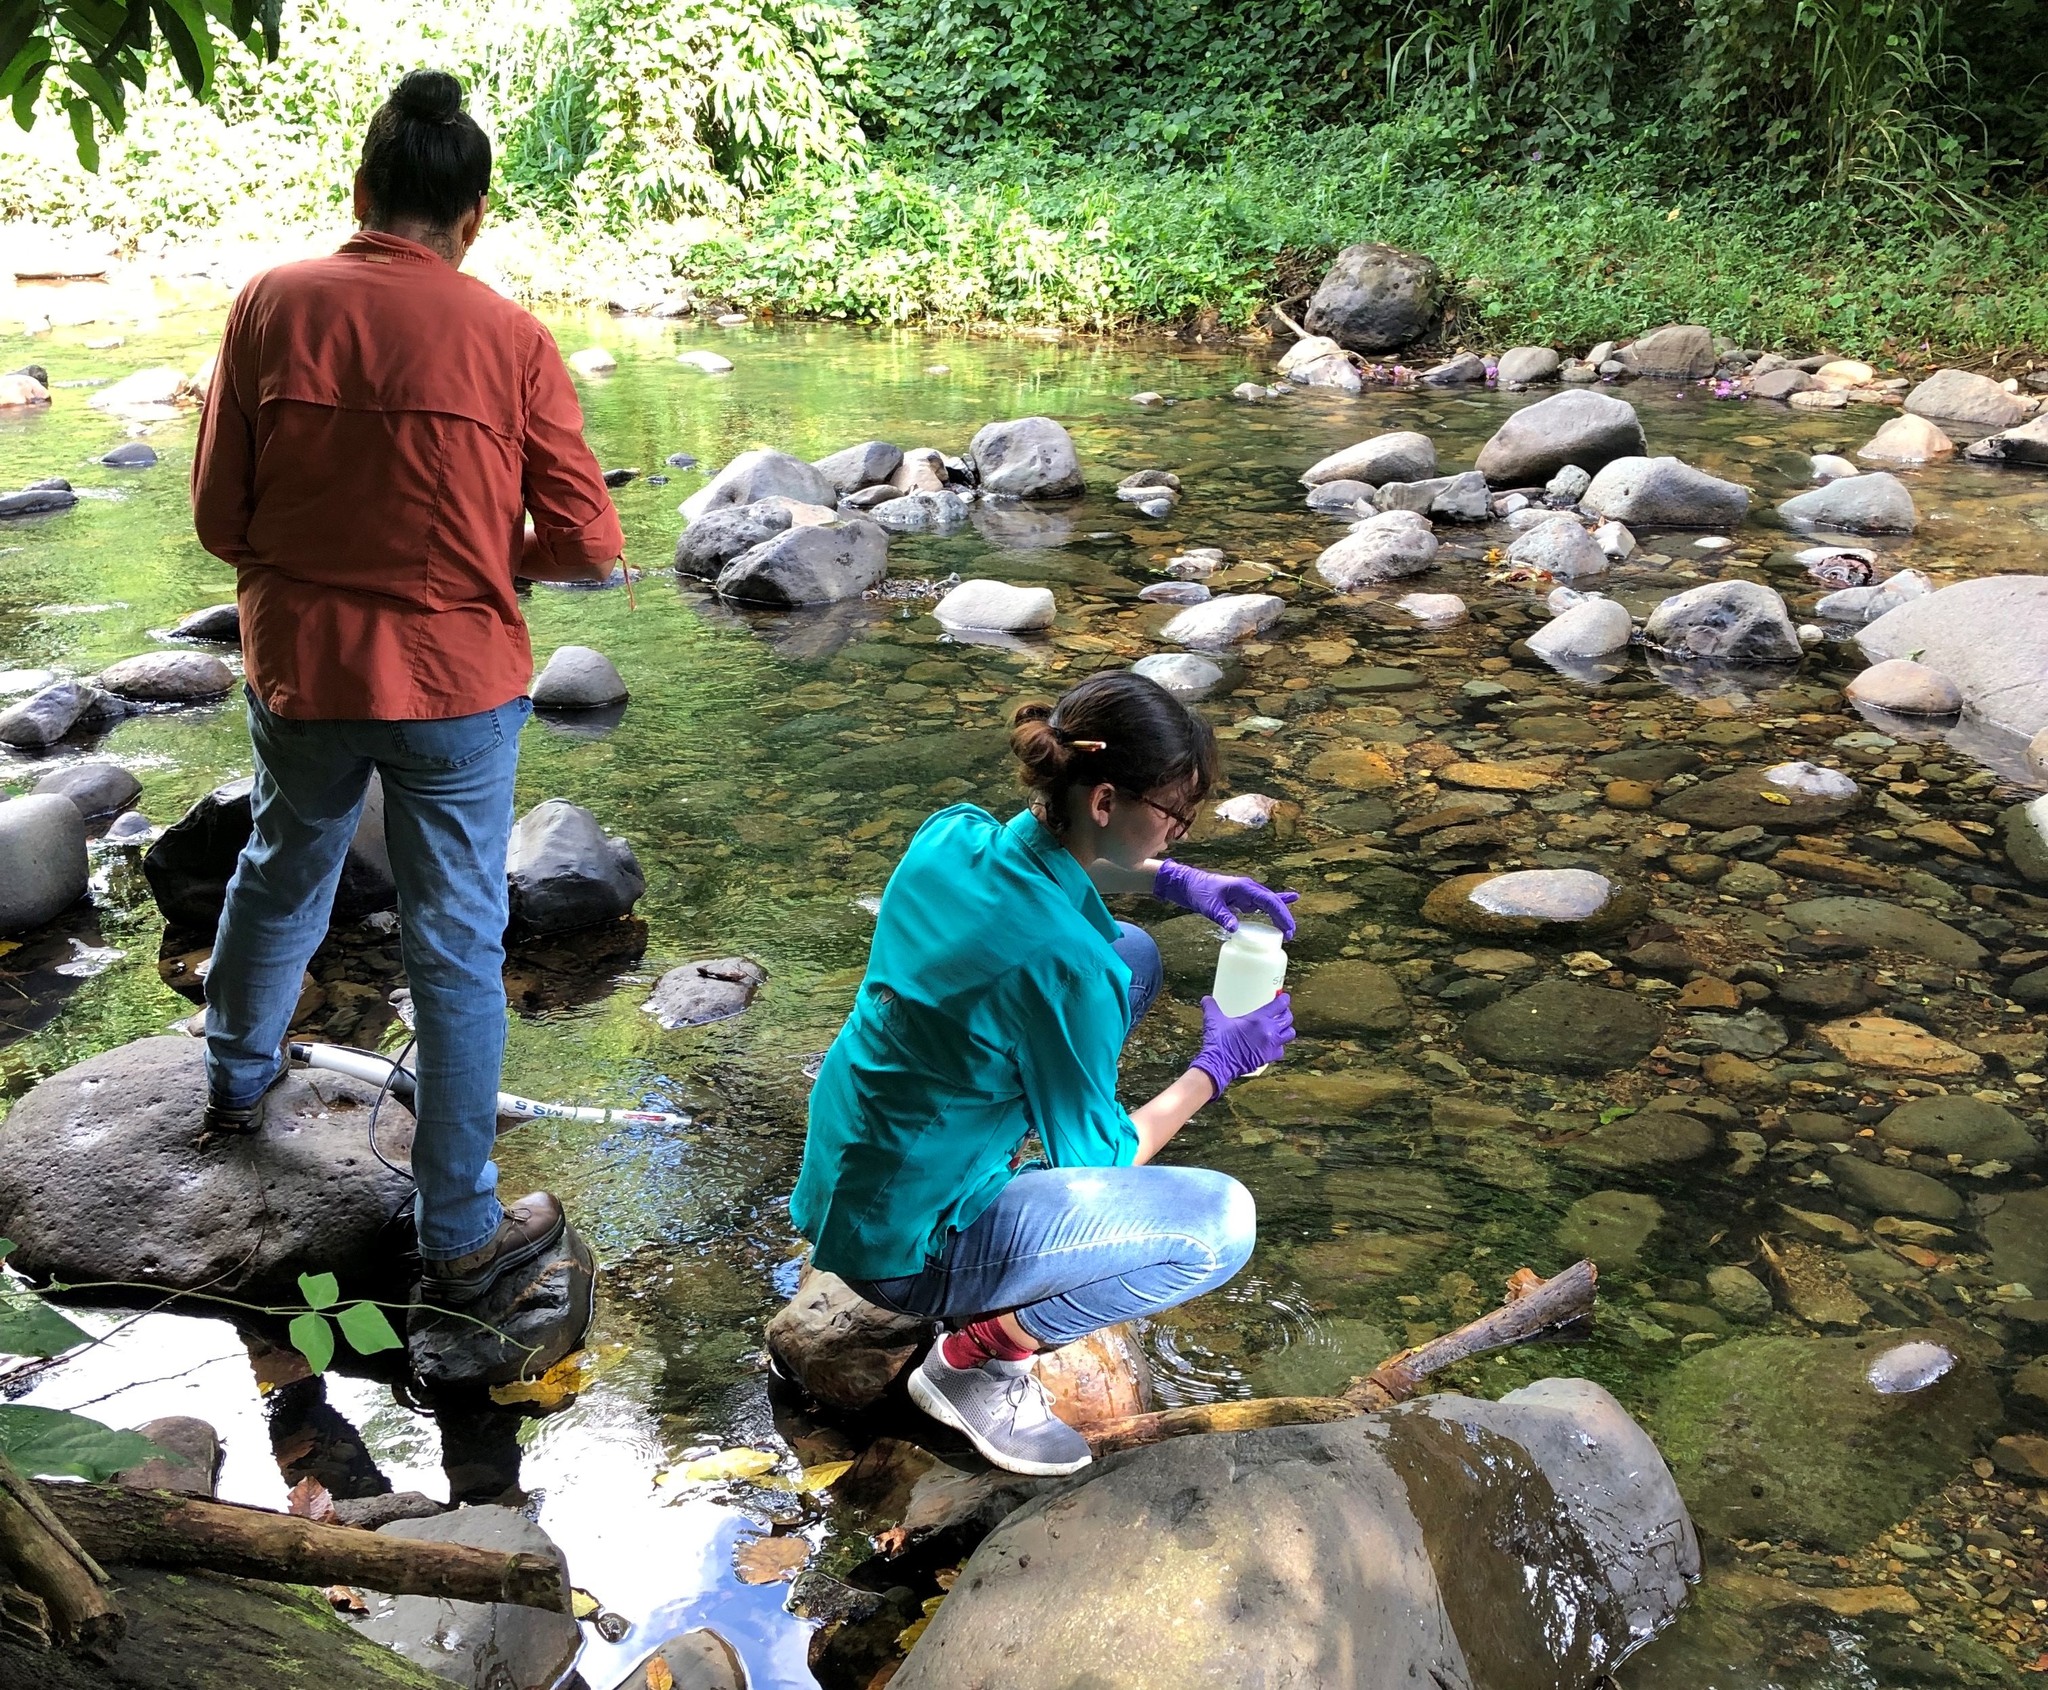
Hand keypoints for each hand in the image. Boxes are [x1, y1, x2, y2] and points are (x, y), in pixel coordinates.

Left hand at [1153, 860, 1298, 937]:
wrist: (1187, 884)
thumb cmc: (1198, 891)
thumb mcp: (1209, 906)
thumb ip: (1222, 916)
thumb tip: (1235, 929)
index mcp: (1244, 887)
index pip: (1269, 901)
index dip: (1281, 914)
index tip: (1287, 929)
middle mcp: (1249, 889)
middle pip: (1273, 902)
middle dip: (1284, 918)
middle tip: (1289, 935)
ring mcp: (1247, 894)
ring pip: (1270, 903)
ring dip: (1280, 915)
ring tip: (1288, 931)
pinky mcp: (1243, 899)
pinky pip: (1262, 903)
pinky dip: (1275, 904)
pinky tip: (1290, 899)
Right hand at [1189, 993, 1295, 1095]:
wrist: (1219, 1064)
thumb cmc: (1219, 1042)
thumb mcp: (1214, 1020)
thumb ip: (1211, 1006)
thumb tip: (1206, 999)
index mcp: (1258, 1019)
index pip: (1279, 1006)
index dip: (1283, 999)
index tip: (1283, 997)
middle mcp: (1269, 1032)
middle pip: (1287, 1019)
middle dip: (1286, 1013)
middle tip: (1281, 1011)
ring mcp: (1270, 1045)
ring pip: (1289, 1034)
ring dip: (1286, 1029)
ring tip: (1280, 1027)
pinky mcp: (1268, 1057)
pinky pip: (1281, 1049)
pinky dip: (1280, 1045)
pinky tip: (1273, 1043)